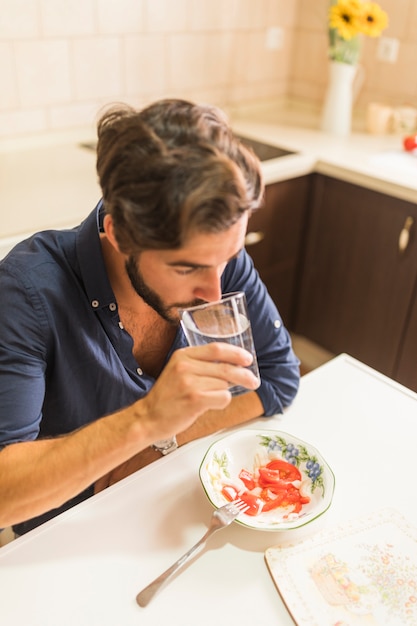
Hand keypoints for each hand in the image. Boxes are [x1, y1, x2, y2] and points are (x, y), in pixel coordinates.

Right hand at [138, 342, 258, 440]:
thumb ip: (200, 364)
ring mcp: (189, 382)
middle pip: (225, 367)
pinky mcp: (194, 399)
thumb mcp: (178, 370)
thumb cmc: (167, 397)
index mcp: (183, 355)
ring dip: (225, 392)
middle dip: (244, 375)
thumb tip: (232, 365)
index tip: (248, 359)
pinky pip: (222, 398)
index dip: (236, 353)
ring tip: (211, 398)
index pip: (216, 349)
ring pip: (224, 385)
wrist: (148, 417)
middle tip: (254, 381)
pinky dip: (222, 402)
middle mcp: (185, 366)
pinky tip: (210, 405)